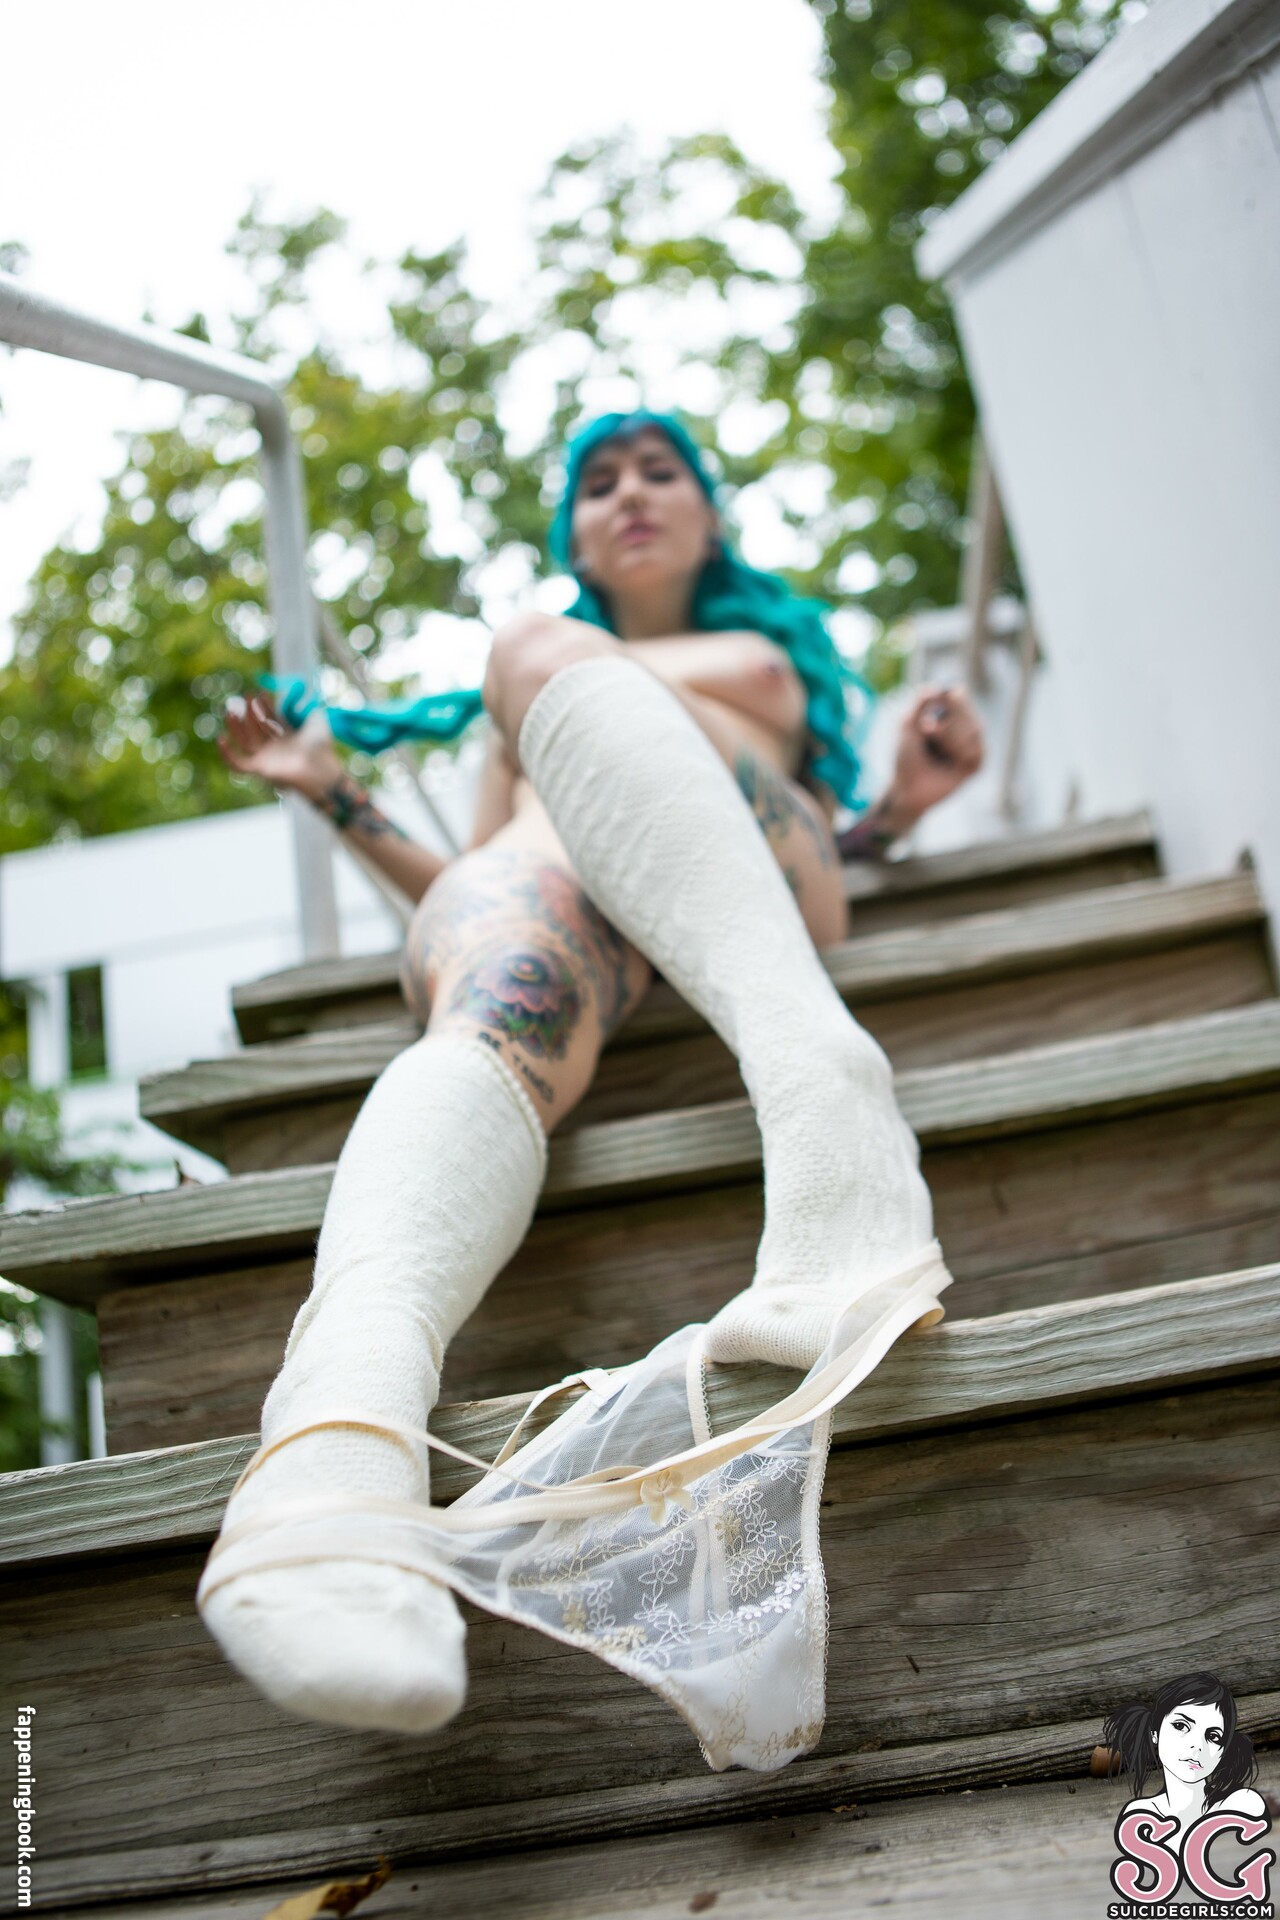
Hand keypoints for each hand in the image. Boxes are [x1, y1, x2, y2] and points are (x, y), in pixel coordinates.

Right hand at [216, 692, 342, 801]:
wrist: (322, 768)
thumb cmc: (322, 748)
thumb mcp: (317, 722)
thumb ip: (309, 709)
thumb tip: (307, 698)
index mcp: (287, 738)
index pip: (270, 719)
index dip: (264, 706)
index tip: (260, 692)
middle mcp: (275, 748)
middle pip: (255, 728)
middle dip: (249, 711)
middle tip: (245, 695)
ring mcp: (267, 759)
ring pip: (244, 741)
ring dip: (236, 726)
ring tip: (231, 710)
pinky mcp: (260, 769)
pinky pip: (238, 764)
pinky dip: (227, 754)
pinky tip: (220, 738)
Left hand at [890, 684, 984, 822]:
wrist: (907, 787)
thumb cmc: (906, 756)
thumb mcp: (907, 725)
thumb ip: (919, 704)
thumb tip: (935, 688)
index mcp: (948, 714)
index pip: (959, 694)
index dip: (951, 698)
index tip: (937, 705)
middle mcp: (963, 727)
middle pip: (968, 711)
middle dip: (946, 720)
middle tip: (926, 730)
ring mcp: (971, 745)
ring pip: (974, 729)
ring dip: (950, 738)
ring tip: (934, 750)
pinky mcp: (976, 764)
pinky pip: (975, 750)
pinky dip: (958, 753)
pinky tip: (949, 762)